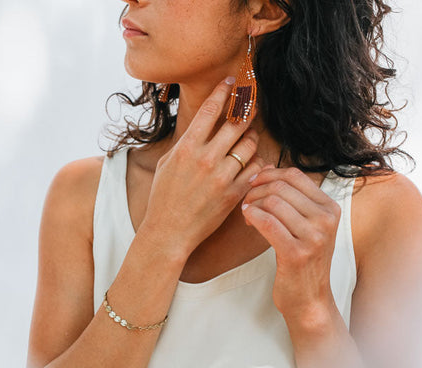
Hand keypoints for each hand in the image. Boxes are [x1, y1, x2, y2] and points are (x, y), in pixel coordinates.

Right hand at [138, 77, 264, 258]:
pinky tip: (252, 161)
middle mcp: (205, 159)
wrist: (169, 231)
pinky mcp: (234, 194)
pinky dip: (257, 162)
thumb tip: (200, 124)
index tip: (232, 81)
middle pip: (236, 123)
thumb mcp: (166, 164)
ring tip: (249, 136)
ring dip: (252, 137)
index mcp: (186, 148)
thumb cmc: (164, 197)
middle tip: (252, 103)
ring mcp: (222, 176)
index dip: (223, 91)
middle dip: (246, 109)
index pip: (209, 110)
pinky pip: (256, 169)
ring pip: (249, 145)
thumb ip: (185, 143)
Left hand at [241, 166, 340, 319]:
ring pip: (272, 203)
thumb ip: (291, 198)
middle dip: (256, 191)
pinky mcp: (296, 253)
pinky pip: (267, 223)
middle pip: (281, 187)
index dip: (268, 174)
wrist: (309, 299)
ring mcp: (313, 237)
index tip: (253, 184)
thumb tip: (266, 168)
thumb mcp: (304, 225)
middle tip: (246, 203)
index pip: (295, 175)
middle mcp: (326, 219)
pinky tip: (247, 221)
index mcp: (330, 208)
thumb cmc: (302, 260)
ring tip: (247, 216)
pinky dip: (252, 217)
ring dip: (252, 205)